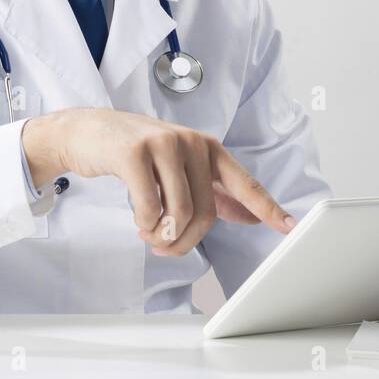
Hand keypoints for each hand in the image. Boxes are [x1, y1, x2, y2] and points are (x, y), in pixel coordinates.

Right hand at [21, 108, 295, 255]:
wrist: (87, 132)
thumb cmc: (136, 153)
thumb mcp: (179, 168)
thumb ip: (213, 190)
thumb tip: (251, 214)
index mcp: (209, 148)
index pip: (245, 183)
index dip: (269, 208)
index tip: (291, 228)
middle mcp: (192, 142)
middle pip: (205, 212)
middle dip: (186, 241)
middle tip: (164, 247)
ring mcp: (164, 144)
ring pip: (179, 213)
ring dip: (163, 236)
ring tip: (150, 235)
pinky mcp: (135, 153)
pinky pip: (150, 208)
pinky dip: (145, 225)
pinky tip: (138, 221)